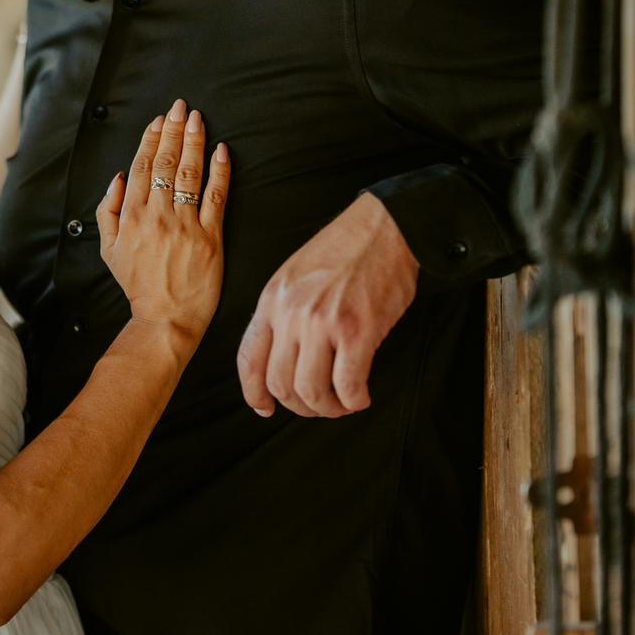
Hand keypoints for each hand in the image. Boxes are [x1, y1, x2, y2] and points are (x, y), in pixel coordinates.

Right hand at [96, 99, 229, 344]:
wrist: (165, 319)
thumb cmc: (138, 285)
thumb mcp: (108, 250)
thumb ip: (108, 211)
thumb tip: (118, 179)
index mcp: (132, 217)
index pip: (141, 167)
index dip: (151, 139)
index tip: (159, 120)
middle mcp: (157, 216)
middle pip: (166, 164)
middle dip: (173, 131)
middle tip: (180, 107)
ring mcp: (185, 226)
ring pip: (190, 174)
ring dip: (194, 141)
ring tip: (197, 119)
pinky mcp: (211, 238)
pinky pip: (216, 198)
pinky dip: (219, 171)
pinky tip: (221, 151)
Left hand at [237, 192, 418, 417]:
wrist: (386, 227)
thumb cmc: (346, 250)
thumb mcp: (295, 276)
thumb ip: (284, 313)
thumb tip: (282, 359)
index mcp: (272, 299)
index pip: (248, 359)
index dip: (253, 393)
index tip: (265, 407)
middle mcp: (291, 312)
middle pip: (280, 383)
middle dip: (299, 406)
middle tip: (318, 405)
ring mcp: (322, 322)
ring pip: (311, 391)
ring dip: (328, 408)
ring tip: (342, 402)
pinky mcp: (357, 330)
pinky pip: (347, 385)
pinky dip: (354, 400)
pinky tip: (360, 395)